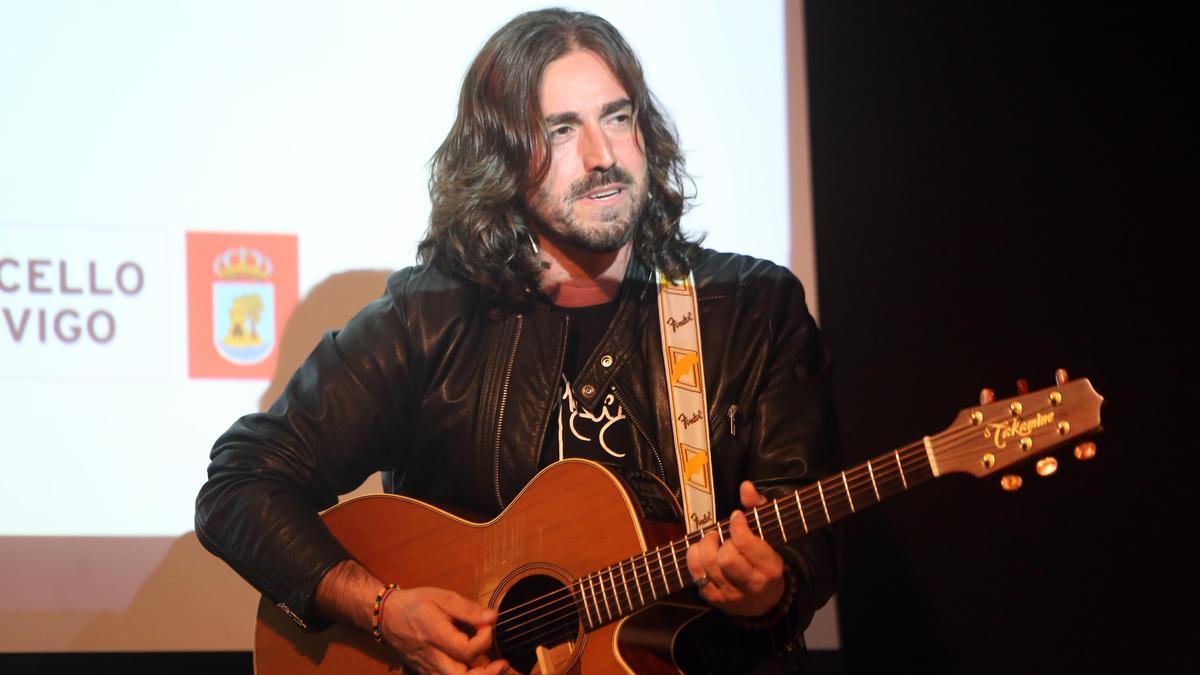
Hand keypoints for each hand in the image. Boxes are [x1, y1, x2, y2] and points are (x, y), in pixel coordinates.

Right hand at [380, 587, 506, 674]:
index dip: (485, 639)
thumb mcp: (442, 597)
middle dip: (486, 674)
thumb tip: (492, 617)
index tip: (488, 624)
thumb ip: (467, 609)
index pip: (466, 649)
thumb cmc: (415, 604)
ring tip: (495, 668)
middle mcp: (431, 656)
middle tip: (502, 663)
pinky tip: (477, 670)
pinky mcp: (426, 672)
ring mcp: (427, 668)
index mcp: (435, 634)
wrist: (387, 617)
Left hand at [685, 481, 785, 616]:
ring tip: (713, 540)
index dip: (737, 526)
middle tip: (723, 535)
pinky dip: (695, 557)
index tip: (736, 517)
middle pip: (725, 559)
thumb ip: (758, 507)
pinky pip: (695, 574)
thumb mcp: (768, 532)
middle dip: (721, 541)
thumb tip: (746, 486)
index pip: (745, 544)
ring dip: (705, 546)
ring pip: (707, 566)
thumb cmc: (763, 557)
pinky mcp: (713, 598)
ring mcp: (731, 594)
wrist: (763, 600)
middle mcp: (751, 585)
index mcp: (770, 568)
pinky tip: (703, 552)